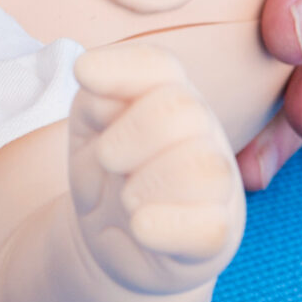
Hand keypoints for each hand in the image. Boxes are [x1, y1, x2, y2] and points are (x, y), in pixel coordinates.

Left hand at [66, 43, 244, 296]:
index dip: (119, 69)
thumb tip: (90, 71)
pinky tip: (140, 227)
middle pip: (181, 110)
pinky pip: (209, 228)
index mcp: (173, 95)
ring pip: (203, 167)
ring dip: (146, 183)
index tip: (83, 76)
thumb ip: (97, 94)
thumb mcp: (90, 123)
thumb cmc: (105, 169)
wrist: (109, 233)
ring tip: (127, 199)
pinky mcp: (218, 236)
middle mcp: (205, 133)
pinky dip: (167, 227)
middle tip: (108, 162)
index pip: (158, 65)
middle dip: (130, 136)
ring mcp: (218, 186)